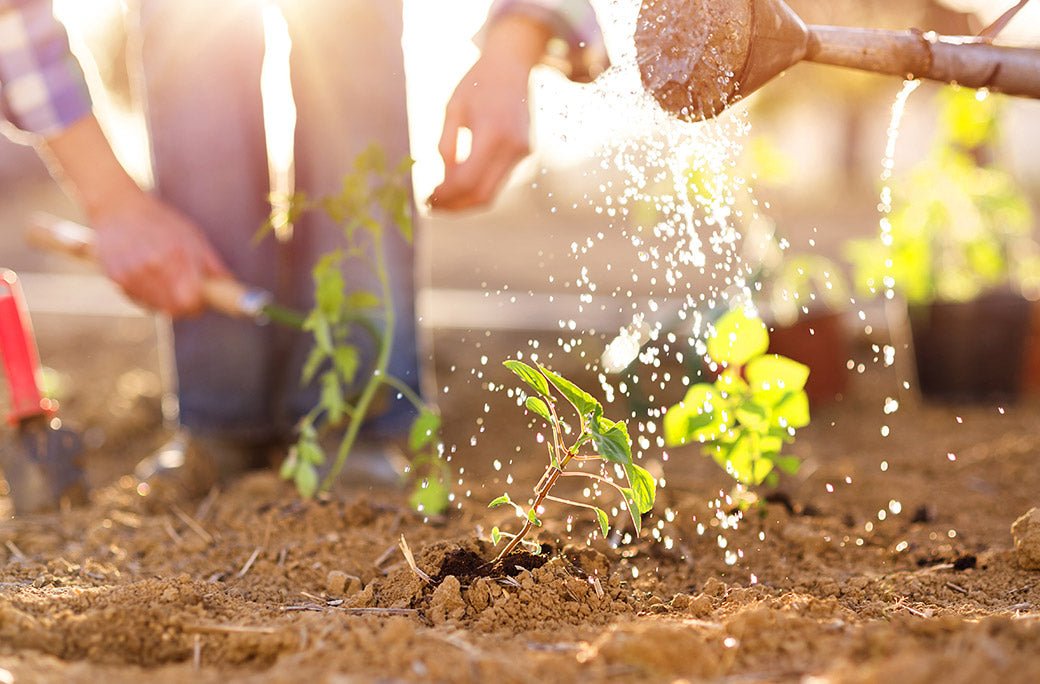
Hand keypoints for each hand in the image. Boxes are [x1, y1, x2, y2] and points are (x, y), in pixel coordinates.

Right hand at [91, 190, 228, 316]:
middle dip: (186, 307)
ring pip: (157, 307)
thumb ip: (211, 264)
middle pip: (175, 309)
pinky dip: (149, 296)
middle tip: (190, 296)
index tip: (203, 301)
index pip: (191, 301)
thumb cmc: (161, 221)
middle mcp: (152, 267)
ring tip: (168, 282)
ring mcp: (132, 274)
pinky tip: (151, 279)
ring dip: (167, 302)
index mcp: (175, 255)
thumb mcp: (192, 236)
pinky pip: (140, 301)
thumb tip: (229, 284)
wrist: (117, 208)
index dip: (200, 305)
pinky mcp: (117, 278)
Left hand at [428, 16, 550, 210]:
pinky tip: (458, 186)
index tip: (426, 199)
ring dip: (464, 203)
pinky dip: (476, 189)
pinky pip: (497, 181)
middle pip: (481, 195)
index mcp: (492, 133)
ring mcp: (522, 153)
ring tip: (441, 200)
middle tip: (431, 207)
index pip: (466, 180)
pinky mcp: (524, 154)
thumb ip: (447, 145)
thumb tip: (443, 182)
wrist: (513, 65)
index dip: (444, 195)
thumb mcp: (453, 109)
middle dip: (454, 206)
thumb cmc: (477, 83)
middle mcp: (512, 147)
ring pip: (491, 194)